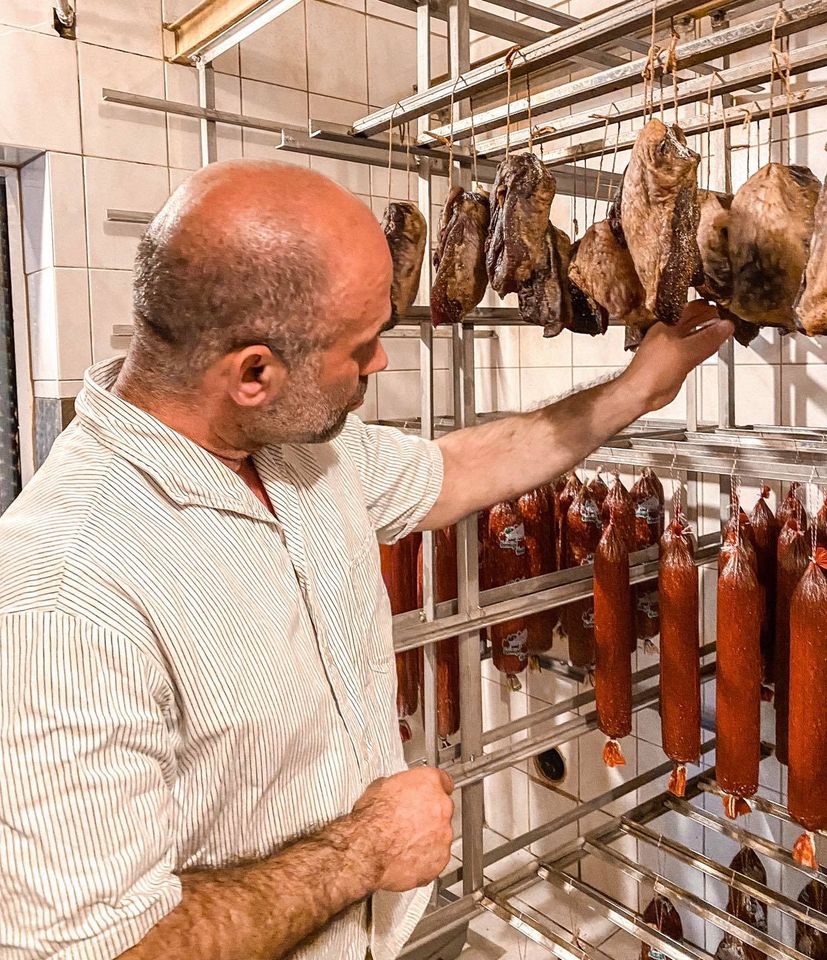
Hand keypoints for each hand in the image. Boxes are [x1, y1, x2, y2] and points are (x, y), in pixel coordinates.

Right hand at [351, 767, 453, 891]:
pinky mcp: (441, 858)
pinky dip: (425, 857)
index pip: (442, 780)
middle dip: (428, 814)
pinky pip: (437, 856)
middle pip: (442, 808)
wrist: (367, 851)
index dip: (433, 788)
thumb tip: (394, 791)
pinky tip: (406, 856)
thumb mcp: (379, 788)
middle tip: (408, 820)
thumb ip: (398, 787)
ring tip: (404, 842)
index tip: (428, 793)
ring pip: (440, 834)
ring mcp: (444, 834)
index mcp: (428, 783)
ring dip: (427, 837)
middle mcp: (441, 807)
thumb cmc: (371, 821)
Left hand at [622, 301, 733, 411]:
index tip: (725, 305)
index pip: (693, 308)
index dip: (708, 306)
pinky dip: (704, 347)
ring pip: (695, 334)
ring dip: (709, 332)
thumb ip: (706, 339)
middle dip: (711, 318)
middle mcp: (670, 333)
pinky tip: (711, 347)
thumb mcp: (684, 352)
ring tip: (723, 330)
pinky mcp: (677, 361)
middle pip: (695, 319)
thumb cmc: (651, 372)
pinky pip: (694, 349)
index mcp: (668, 324)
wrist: (641, 394)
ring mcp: (673, 347)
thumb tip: (725, 326)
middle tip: (728, 316)